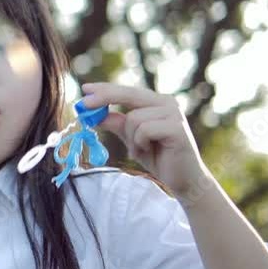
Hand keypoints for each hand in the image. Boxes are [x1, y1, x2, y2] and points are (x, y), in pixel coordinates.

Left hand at [81, 82, 209, 198]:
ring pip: (133, 118)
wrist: (184, 179)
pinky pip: (144, 130)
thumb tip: (95, 114)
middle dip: (104, 98)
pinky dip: (141, 142)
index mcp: (157, 102)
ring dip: (131, 137)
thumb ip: (117, 124)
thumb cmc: (159, 157)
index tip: (85, 89)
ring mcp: (174, 114)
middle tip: (83, 104)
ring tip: (143, 148)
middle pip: (129, 95)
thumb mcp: (132, 139)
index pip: (127, 91)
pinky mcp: (177, 128)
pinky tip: (152, 150)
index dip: (105, 90)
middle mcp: (167, 103)